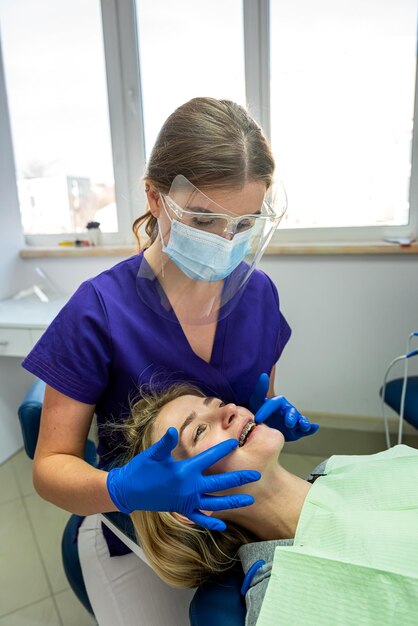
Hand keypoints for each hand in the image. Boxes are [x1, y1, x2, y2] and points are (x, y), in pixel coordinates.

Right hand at [107, 427, 260, 530]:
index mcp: (185, 471)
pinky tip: (222, 525)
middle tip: (256, 474)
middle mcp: (190, 488)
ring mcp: (187, 501)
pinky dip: (211, 521)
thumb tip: (174, 431)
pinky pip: (199, 518)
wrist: (128, 490)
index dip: (222, 450)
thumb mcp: (153, 454)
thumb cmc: (141, 469)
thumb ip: (165, 443)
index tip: (236, 444)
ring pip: (215, 503)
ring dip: (233, 502)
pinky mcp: (181, 510)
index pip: (209, 458)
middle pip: (220, 483)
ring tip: (249, 501)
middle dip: (239, 479)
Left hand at [249, 373, 318, 441]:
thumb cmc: (260, 411)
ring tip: (304, 425)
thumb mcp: (256, 401)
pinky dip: (311, 429)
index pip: (273, 404)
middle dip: (291, 417)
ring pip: (300, 421)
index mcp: (278, 403)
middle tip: (288, 423)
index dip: (266, 410)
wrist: (263, 427)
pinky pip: (305, 430)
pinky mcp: (296, 432)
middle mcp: (287, 411)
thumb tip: (264, 375)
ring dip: (303, 422)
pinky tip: (315, 427)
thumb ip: (260, 389)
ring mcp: (293, 422)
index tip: (257, 418)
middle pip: (291, 412)